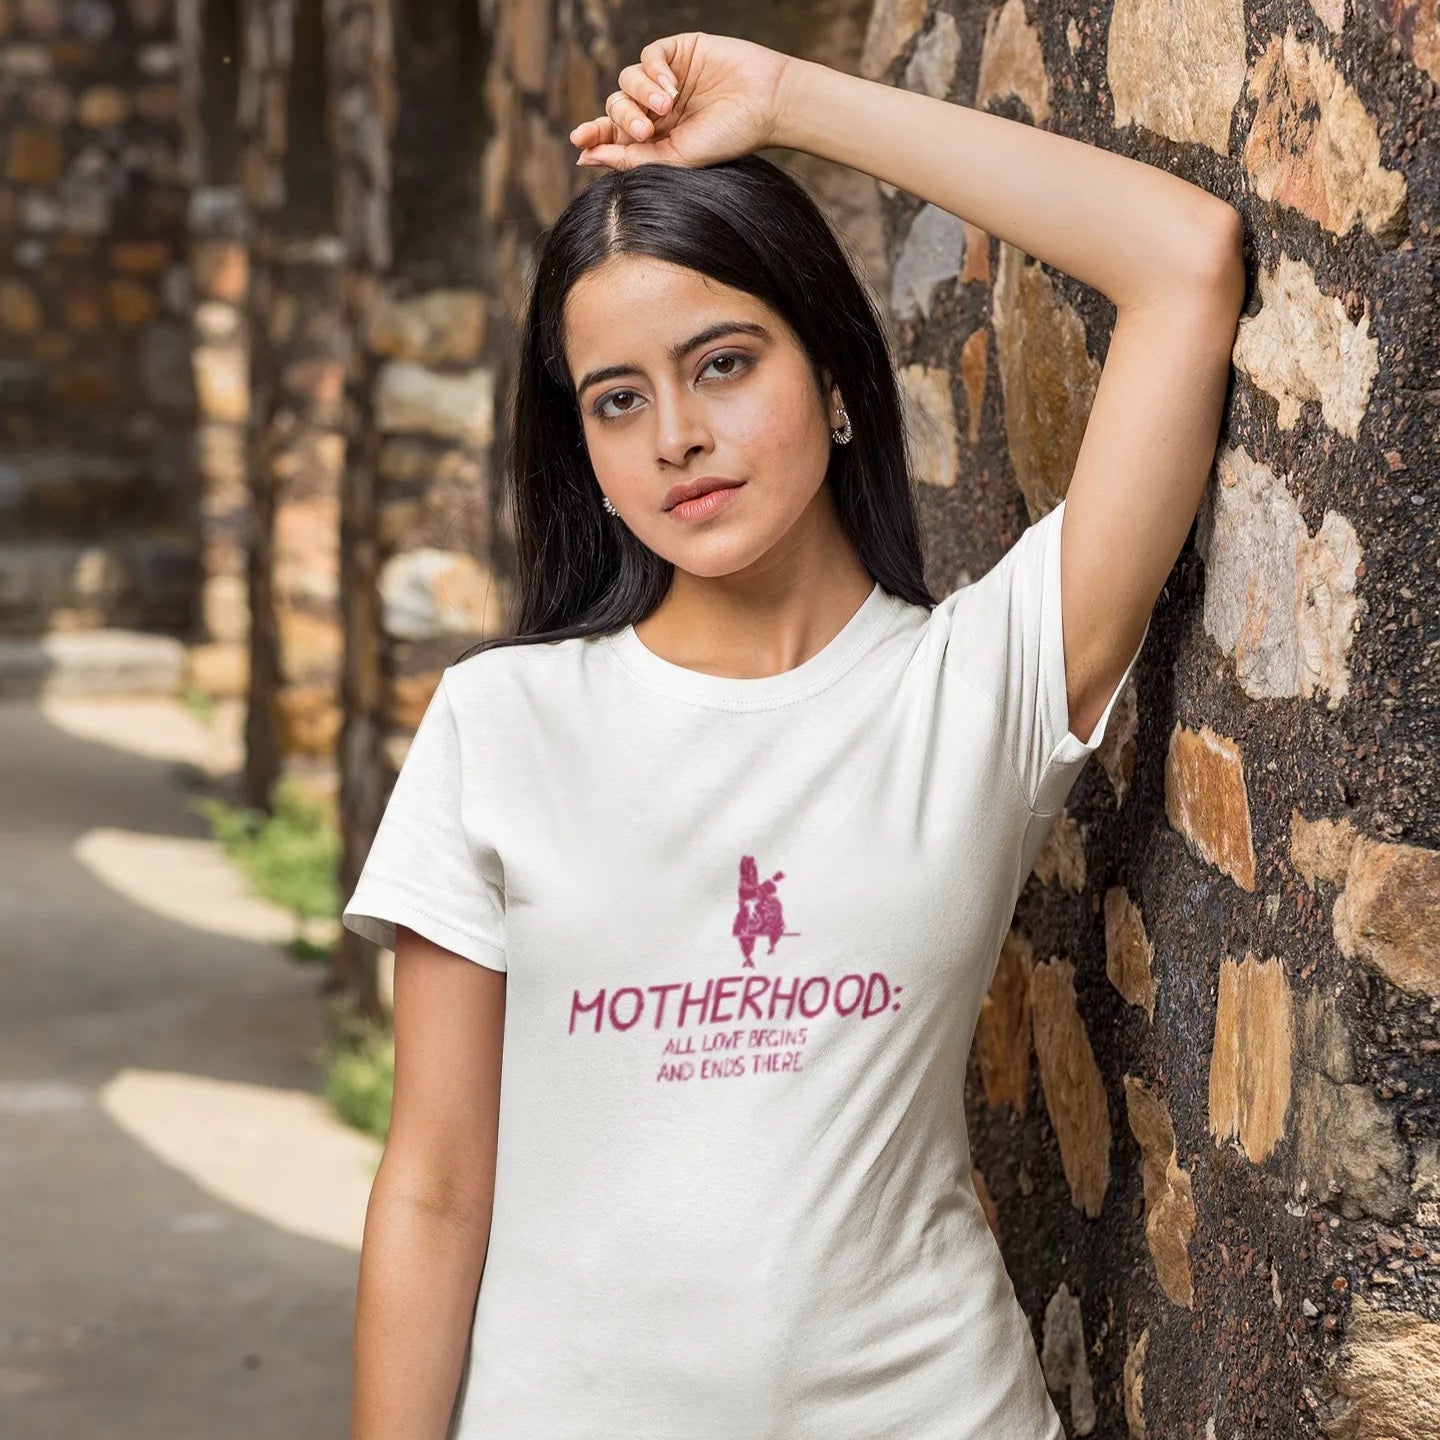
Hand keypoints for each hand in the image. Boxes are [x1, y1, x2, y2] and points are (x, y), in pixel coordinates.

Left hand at [569, 31, 792, 171]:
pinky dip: (653, 71)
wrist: (766, 106)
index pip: (613, 135)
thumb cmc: (727, 138)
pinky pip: (648, 56)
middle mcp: (657, 109)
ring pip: (626, 80)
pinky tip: (672, 86)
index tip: (579, 140)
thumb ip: (631, 158)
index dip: (594, 135)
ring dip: (639, 94)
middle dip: (623, 118)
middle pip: (615, 107)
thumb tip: (585, 157)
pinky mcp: (679, 51)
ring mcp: (667, 79)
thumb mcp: (675, 158)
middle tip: (644, 130)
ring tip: (666, 106)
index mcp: (656, 138)